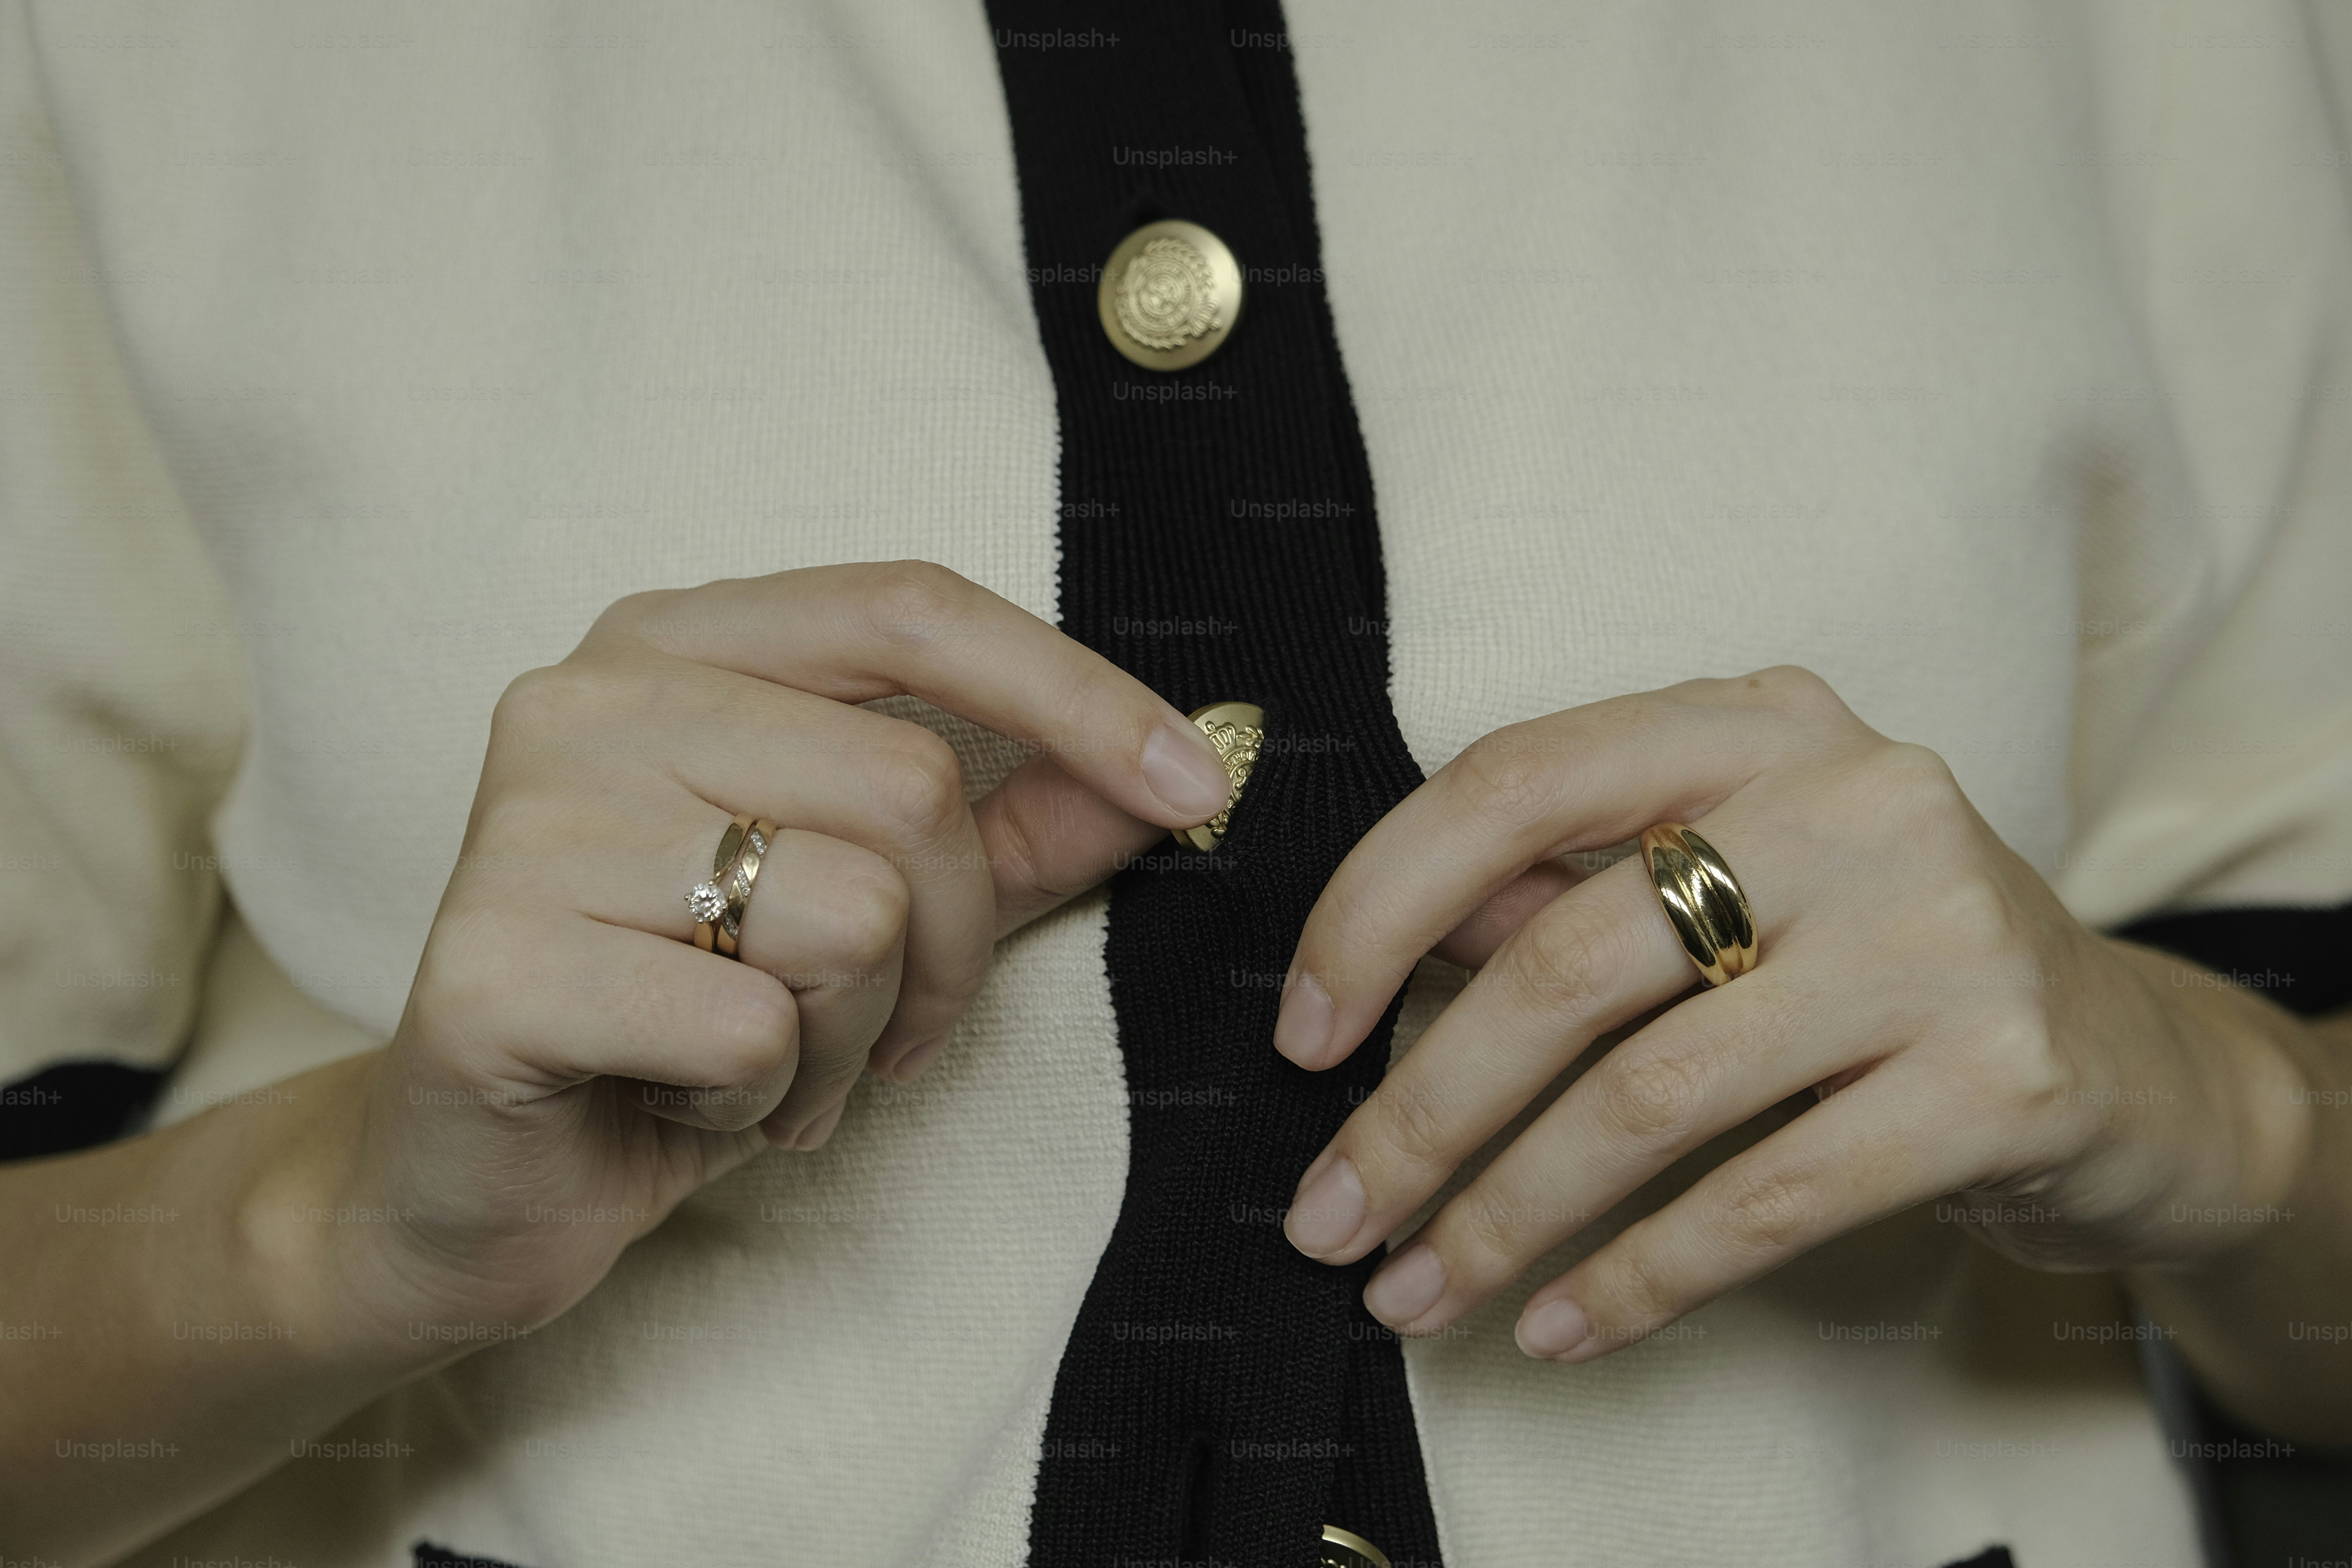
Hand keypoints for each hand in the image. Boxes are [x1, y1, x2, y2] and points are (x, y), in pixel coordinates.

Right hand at [329, 561, 1234, 1336]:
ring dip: (850, 1034)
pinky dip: (758, 1099)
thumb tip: (1178, 774)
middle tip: (886, 1027)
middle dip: (953, 947)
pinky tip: (684, 1102)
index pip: (914, 608)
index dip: (1078, 693)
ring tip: (761, 1063)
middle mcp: (589, 698)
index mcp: (677, 645)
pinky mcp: (492, 962)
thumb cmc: (680, 1022)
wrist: (471, 1178)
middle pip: (909, 784)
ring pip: (846, 912)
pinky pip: (750, 1029)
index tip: (1202, 787)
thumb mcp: (869, 909)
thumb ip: (1014, 830)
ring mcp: (526, 821)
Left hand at [1272, 666, 2309, 1363]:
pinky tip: (1555, 1328)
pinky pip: (1760, 1201)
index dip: (1375, 910)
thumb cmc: (1875, 964)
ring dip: (1502, 1218)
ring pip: (1645, 1097)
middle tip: (1330, 1217)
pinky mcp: (2002, 1076)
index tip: (1301, 1036)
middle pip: (1562, 963)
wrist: (2127, 1063)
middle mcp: (1853, 796)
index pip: (1510, 782)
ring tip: (1418, 1294)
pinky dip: (1634, 1281)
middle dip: (1417, 1113)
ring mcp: (1938, 932)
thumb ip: (1558, 897)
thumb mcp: (1724, 886)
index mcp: (1754, 721)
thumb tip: (1373, 972)